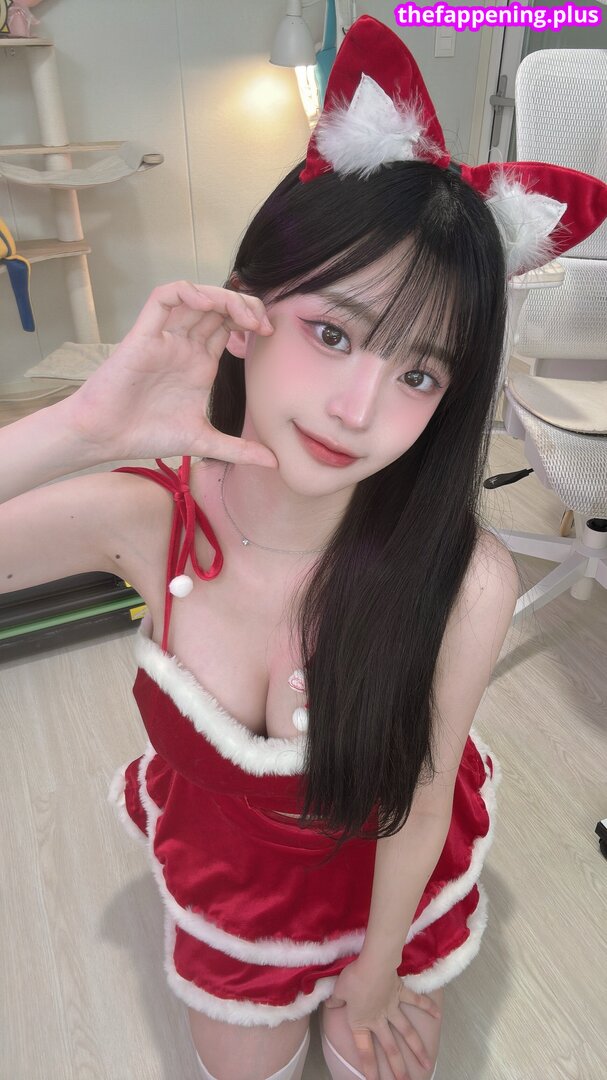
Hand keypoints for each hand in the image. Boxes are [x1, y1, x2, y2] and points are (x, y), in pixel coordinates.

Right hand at [62, 281, 277, 467]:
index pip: (230, 324)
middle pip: (218, 305)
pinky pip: (163, 297)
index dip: (252, 321)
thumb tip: (274, 462)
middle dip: (245, 306)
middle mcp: (185, 344)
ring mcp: (165, 337)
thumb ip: (238, 450)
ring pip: (196, 296)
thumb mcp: (204, 442)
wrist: (106, 438)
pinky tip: (206, 304)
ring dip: (223, 297)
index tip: (270, 335)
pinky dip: (186, 292)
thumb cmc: (147, 434)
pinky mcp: (144, 335)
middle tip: (263, 325)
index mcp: (201, 361)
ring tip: (243, 315)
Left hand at [325, 958, 438, 1079]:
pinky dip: (428, 1007)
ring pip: (407, 1032)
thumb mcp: (338, 991)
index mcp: (362, 1022)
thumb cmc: (353, 979)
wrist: (373, 963)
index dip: (369, 1067)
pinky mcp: (401, 993)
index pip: (364, 1050)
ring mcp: (392, 1008)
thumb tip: (330, 1004)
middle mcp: (379, 1019)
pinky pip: (416, 1001)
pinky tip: (438, 1015)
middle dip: (398, 1068)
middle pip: (390, 1048)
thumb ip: (335, 1001)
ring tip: (427, 1064)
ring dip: (418, 1049)